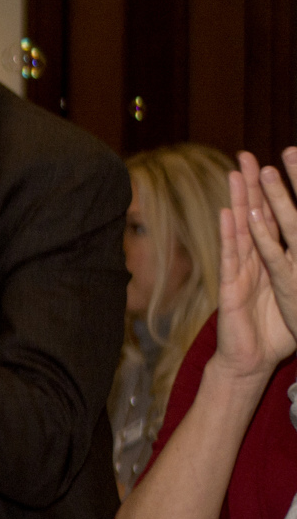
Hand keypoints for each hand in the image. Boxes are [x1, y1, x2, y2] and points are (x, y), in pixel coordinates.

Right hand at [238, 149, 296, 344]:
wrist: (251, 362)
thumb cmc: (274, 333)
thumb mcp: (295, 300)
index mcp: (271, 262)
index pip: (273, 221)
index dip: (272, 194)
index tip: (272, 166)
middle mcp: (254, 262)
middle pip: (253, 217)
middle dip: (250, 186)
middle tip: (246, 156)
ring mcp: (240, 273)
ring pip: (241, 230)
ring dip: (238, 201)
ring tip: (236, 174)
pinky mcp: (231, 289)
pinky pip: (232, 258)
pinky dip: (231, 236)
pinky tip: (229, 215)